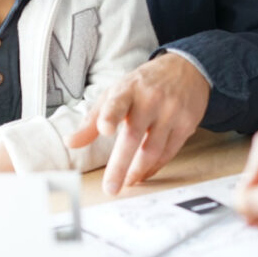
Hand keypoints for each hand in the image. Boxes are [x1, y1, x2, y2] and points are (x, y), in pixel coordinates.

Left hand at [67, 53, 209, 194]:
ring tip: (126, 183)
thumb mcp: (116, 93)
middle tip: (110, 187)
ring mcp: (171, 112)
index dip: (110, 116)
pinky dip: (155, 167)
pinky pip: (169, 152)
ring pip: (153, 149)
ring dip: (137, 171)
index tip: (105, 129)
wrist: (186, 69)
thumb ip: (93, 120)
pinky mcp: (187, 123)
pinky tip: (143, 174)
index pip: (118, 103)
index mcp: (129, 89)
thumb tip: (70, 143)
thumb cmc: (144, 84)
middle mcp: (151, 99)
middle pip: (134, 136)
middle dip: (120, 165)